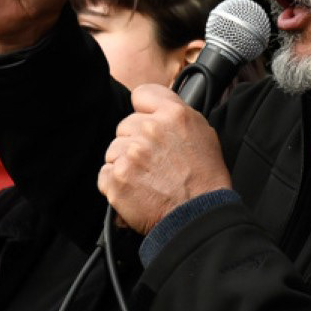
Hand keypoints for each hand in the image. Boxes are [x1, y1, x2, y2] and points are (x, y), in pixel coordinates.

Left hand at [99, 84, 232, 233]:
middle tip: (154, 161)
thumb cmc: (205, 179)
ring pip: (113, 150)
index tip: (147, 123)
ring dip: (125, 163)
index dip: (143, 110)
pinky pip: (105, 174)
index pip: (141, 94)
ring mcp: (131, 154)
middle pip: (125, 125)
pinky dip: (116, 184)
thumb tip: (156, 108)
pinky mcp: (117, 178)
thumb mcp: (203, 133)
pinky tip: (136, 190)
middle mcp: (150, 130)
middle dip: (135, 142)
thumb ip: (176, 114)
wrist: (198, 216)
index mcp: (173, 114)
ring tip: (147, 178)